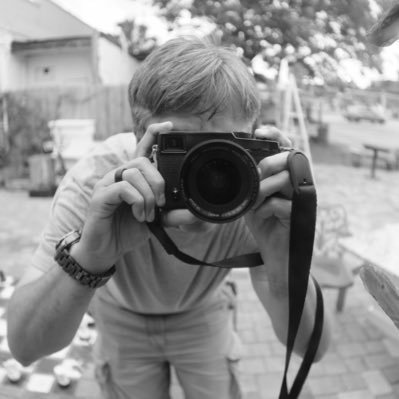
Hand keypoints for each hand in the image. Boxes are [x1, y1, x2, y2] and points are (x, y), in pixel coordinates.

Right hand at [72, 122, 171, 272]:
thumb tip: (195, 213)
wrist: (106, 251)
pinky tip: (140, 216)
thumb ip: (172, 213)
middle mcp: (118, 175)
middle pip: (141, 160)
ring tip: (148, 215)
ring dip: (148, 196)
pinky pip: (123, 188)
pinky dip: (137, 202)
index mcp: (132, 177)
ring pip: (133, 173)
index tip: (170, 126)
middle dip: (158, 181)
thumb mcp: (155, 220)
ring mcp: (107, 184)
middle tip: (161, 203)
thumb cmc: (128, 231)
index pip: (142, 148)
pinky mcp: (100, 197)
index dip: (154, 134)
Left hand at [244, 126, 292, 273]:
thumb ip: (252, 182)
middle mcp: (298, 184)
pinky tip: (262, 217)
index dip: (275, 134)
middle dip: (266, 165)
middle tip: (255, 181)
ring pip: (285, 178)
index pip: (287, 147)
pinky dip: (265, 209)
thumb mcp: (253, 198)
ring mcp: (302, 199)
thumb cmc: (265, 225)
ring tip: (255, 204)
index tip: (258, 132)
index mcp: (287, 177)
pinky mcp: (300, 216)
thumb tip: (242, 164)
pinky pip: (280, 204)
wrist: (274, 256)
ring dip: (263, 189)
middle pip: (288, 157)